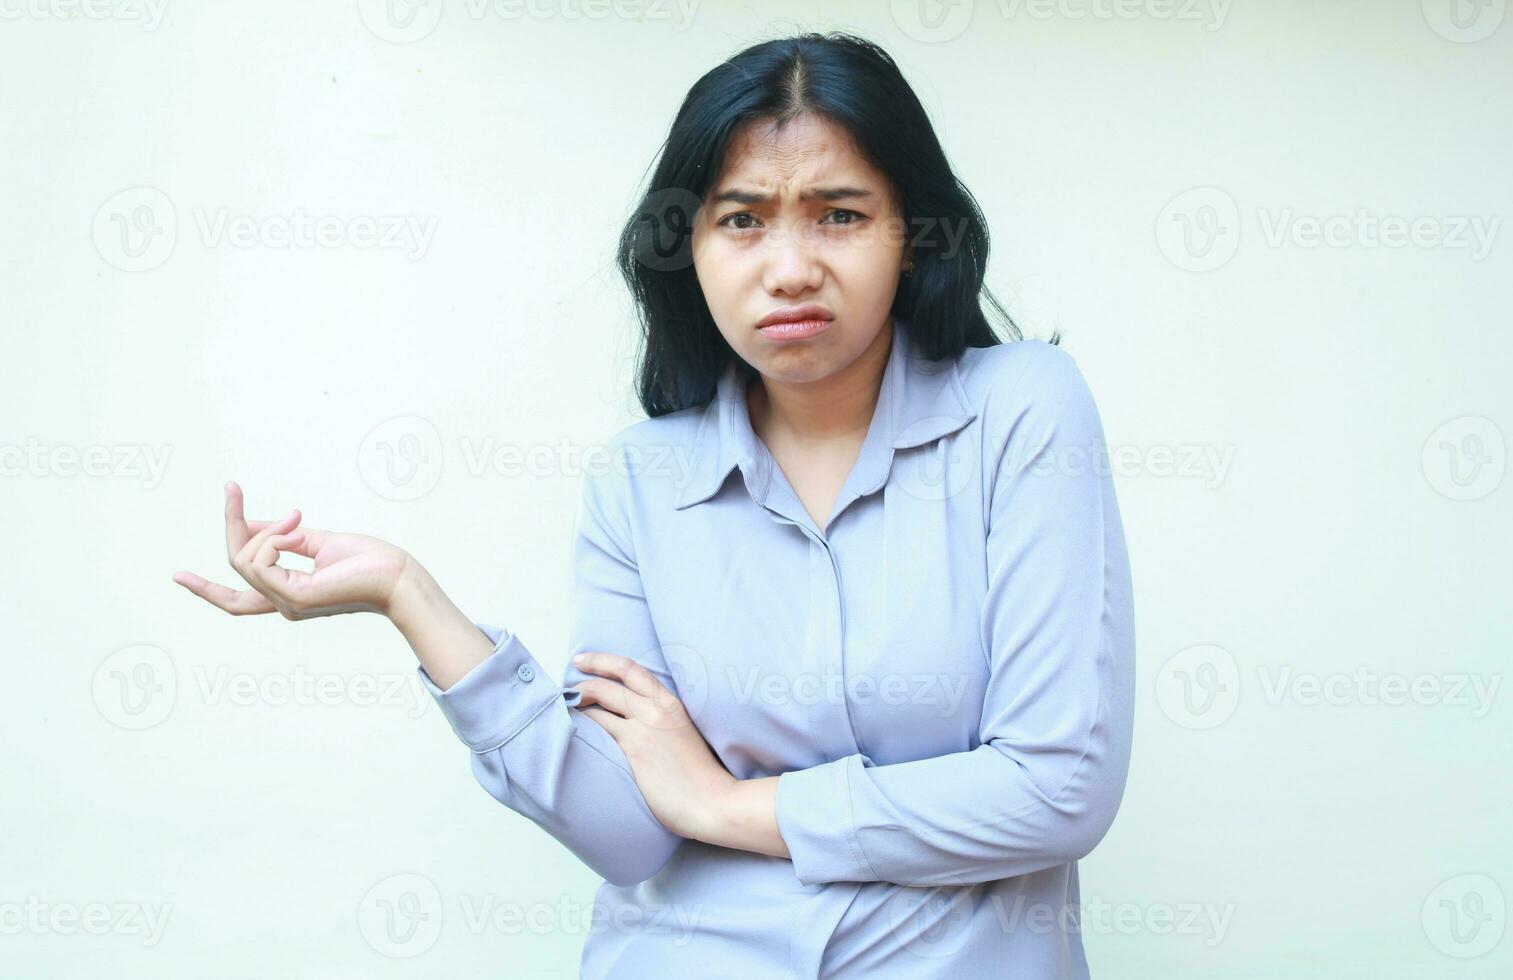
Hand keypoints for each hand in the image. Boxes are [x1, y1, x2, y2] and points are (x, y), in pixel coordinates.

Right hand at [172, 481, 416, 620]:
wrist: (398, 576)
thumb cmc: (369, 560)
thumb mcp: (316, 540)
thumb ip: (281, 535)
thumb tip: (248, 522)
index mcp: (288, 594)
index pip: (238, 600)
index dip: (207, 589)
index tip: (177, 576)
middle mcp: (283, 604)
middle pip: (235, 567)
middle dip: (230, 526)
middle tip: (232, 488)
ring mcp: (287, 604)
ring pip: (244, 559)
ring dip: (264, 529)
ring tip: (298, 518)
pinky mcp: (294, 598)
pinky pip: (259, 561)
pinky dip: (272, 537)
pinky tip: (297, 529)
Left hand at [571, 652, 735, 840]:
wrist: (711, 802)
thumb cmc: (701, 776)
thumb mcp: (683, 733)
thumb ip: (660, 721)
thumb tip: (632, 718)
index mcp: (671, 703)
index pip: (631, 669)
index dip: (602, 660)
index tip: (582, 659)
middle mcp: (656, 709)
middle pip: (610, 682)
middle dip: (584, 678)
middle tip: (567, 685)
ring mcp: (643, 728)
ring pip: (600, 701)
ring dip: (578, 701)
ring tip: (567, 707)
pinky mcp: (633, 748)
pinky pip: (600, 726)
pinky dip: (582, 723)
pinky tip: (574, 728)